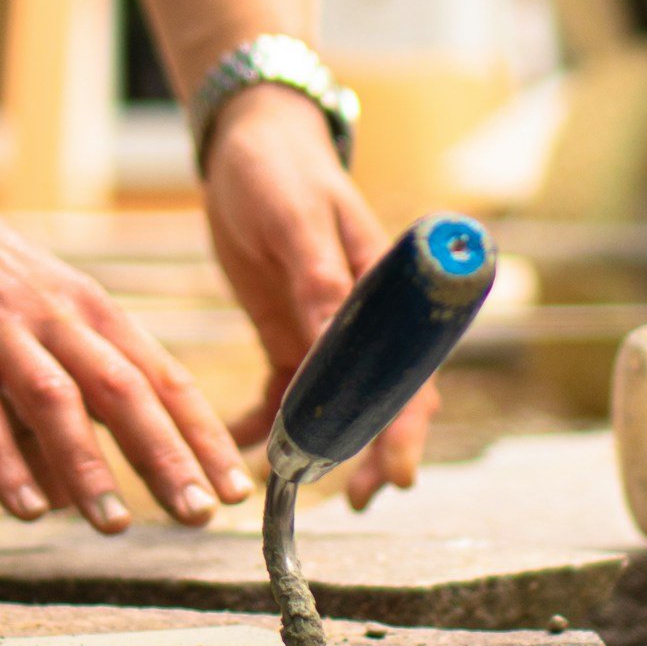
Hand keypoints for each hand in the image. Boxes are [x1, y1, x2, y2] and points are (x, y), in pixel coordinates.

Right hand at [0, 152, 251, 529]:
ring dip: (89, 465)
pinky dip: (3, 459)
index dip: (202, 434)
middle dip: (166, 454)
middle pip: (123, 389)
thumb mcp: (36, 324)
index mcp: (91, 311)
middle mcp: (55, 316)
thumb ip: (61, 401)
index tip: (235, 486)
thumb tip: (75, 492)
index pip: (163, 377)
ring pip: (55, 399)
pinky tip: (26, 506)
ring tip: (115, 525)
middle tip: (198, 514)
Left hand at [202, 83, 435, 505]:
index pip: (408, 368)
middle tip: (359, 500)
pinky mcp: (289, 332)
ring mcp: (325, 329)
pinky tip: (238, 443)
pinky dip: (264, 421)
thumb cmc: (281, 170)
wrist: (247, 144)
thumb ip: (319, 283)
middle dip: (371, 451)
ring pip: (333, 405)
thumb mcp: (296, 222)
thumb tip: (336, 347)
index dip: (406, 425)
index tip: (398, 472)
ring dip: (320, 448)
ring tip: (294, 490)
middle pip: (379, 397)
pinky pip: (284, 391)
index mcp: (383, 289)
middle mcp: (363, 318)